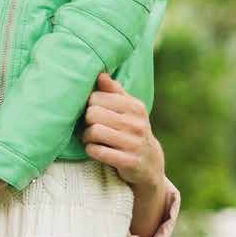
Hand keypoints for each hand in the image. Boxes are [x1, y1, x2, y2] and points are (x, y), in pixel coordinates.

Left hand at [82, 73, 163, 189]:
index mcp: (135, 107)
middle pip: (92, 114)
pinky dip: (91, 150)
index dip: (89, 105)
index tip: (94, 112)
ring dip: (86, 137)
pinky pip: (97, 151)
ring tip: (91, 138)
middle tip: (90, 127)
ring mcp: (134, 143)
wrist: (149, 162)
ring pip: (93, 132)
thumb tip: (100, 74)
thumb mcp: (127, 108)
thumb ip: (113, 91)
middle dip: (86, 121)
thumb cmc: (130, 129)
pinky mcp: (129, 161)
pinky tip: (95, 150)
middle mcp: (137, 124)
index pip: (96, 97)